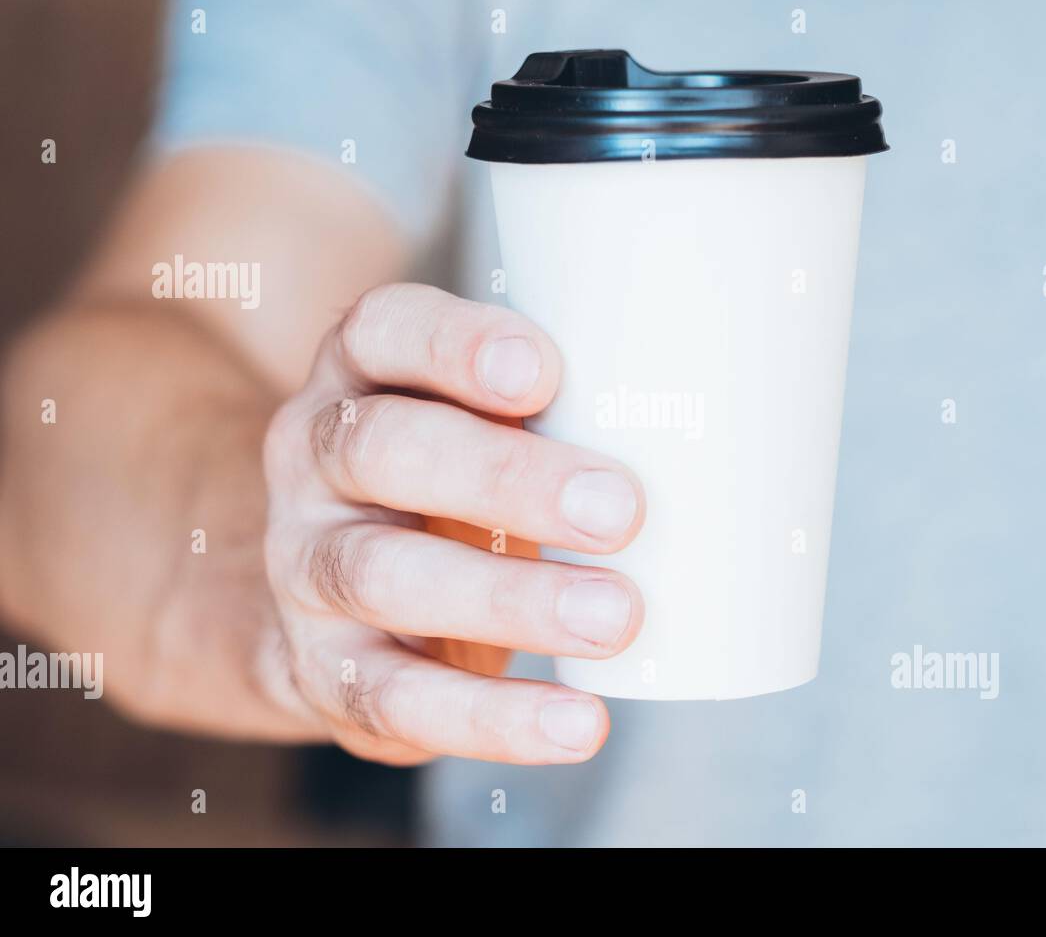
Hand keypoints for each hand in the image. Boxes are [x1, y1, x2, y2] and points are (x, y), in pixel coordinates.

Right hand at [261, 283, 644, 764]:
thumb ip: (567, 410)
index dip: (454, 346)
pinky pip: (394, 696)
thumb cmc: (460, 485)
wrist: (343, 600)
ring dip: (508, 600)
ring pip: (382, 573)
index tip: (543, 372)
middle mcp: (316, 458)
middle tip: (620, 511)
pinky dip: (491, 718)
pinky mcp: (324, 667)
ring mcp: (305, 564)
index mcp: (362, 374)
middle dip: (504, 478)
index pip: (386, 331)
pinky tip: (579, 723)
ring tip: (617, 618)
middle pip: (384, 448)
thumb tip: (733, 433)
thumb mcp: (488, 423)